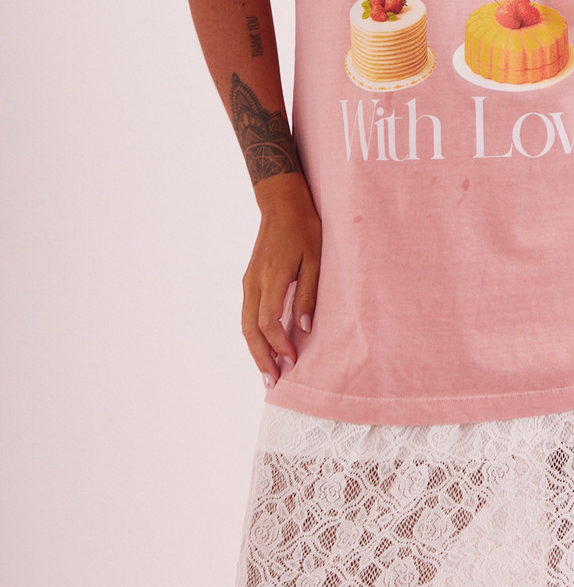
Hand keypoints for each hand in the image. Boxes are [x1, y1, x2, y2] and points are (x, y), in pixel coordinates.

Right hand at [241, 173, 321, 386]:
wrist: (282, 203)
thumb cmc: (305, 228)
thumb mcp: (316, 259)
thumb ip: (308, 294)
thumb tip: (304, 327)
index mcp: (271, 277)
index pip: (268, 322)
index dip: (279, 345)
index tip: (292, 360)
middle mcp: (254, 282)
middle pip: (249, 330)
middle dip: (260, 358)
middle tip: (272, 382)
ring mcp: (249, 281)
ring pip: (244, 324)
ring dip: (255, 349)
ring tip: (267, 371)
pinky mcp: (250, 280)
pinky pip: (247, 314)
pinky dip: (253, 335)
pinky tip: (265, 346)